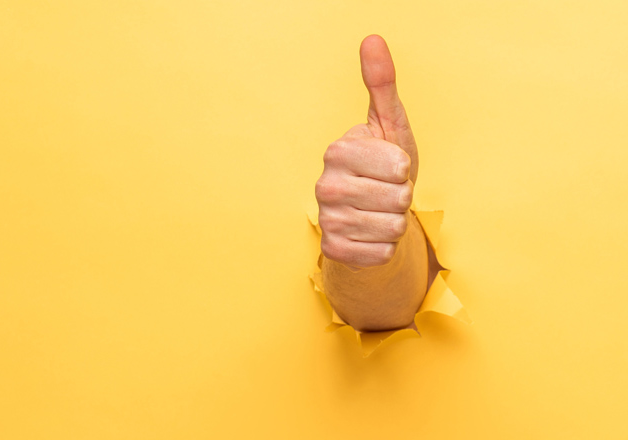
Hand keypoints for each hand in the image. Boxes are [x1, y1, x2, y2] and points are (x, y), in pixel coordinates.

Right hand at [315, 35, 418, 268]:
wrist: (366, 216)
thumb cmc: (383, 169)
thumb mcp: (388, 125)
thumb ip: (382, 84)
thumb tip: (372, 39)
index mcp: (338, 150)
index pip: (399, 166)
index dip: (404, 170)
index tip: (389, 168)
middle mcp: (325, 185)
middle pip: (398, 198)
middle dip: (402, 198)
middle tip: (385, 193)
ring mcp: (327, 219)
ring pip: (393, 227)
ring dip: (395, 223)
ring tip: (380, 213)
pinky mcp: (333, 251)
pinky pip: (382, 253)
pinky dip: (385, 247)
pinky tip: (371, 235)